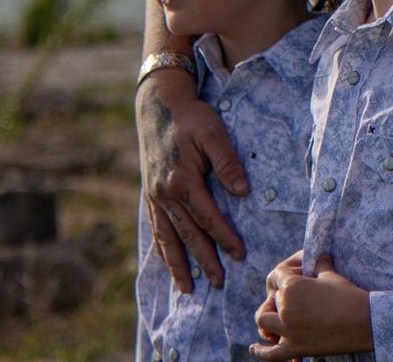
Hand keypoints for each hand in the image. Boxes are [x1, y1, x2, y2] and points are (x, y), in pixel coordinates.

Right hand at [137, 68, 246, 291]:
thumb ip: (227, 162)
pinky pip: (156, 228)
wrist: (158, 105)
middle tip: (220, 283)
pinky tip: (169, 262)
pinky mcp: (149, 193)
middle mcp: (164, 193)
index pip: (207, 217)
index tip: (240, 254)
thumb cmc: (191, 117)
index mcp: (182, 180)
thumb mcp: (213, 132)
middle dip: (204, 261)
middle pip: (188, 234)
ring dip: (178, 265)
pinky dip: (162, 249)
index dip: (224, 237)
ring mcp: (154, 196)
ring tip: (188, 288)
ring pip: (168, 237)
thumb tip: (243, 192)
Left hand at [251, 252, 373, 359]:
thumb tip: (318, 254)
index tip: (298, 275)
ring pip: (263, 321)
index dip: (287, 273)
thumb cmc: (349, 296)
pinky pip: (271, 354)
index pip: (277, 275)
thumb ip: (318, 264)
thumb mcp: (331, 274)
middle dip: (281, 296)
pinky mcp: (296, 348)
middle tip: (298, 297)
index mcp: (292, 287)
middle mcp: (286, 308)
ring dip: (267, 317)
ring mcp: (289, 330)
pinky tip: (254, 347)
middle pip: (272, 299)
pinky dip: (260, 351)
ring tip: (274, 317)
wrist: (365, 322)